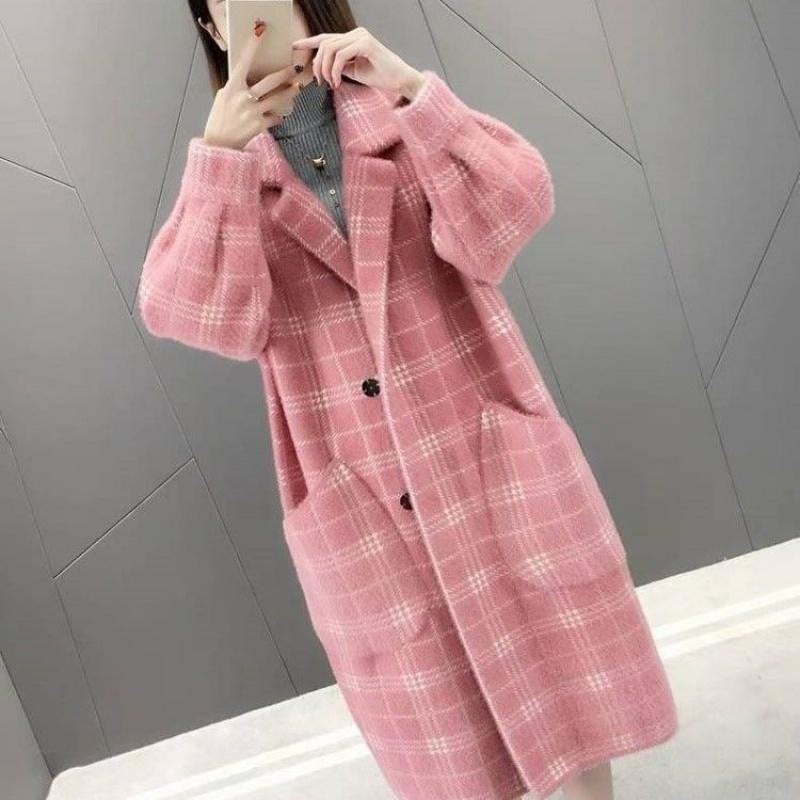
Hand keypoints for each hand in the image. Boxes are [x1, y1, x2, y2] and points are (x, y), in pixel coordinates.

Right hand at [203, 19, 304, 149]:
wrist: (220, 143)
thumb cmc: (221, 118)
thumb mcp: (224, 97)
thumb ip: (237, 86)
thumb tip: (251, 77)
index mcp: (232, 87)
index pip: (243, 62)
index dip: (252, 46)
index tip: (260, 31)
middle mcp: (243, 98)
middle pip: (270, 82)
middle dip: (286, 74)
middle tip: (297, 67)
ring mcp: (252, 112)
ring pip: (277, 99)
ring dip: (290, 93)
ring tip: (298, 87)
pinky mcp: (259, 126)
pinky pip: (275, 118)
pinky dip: (278, 116)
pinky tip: (281, 114)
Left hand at [292, 26, 424, 99]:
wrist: (400, 80)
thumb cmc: (380, 76)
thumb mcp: (353, 71)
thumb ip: (339, 65)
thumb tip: (323, 67)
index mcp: (352, 39)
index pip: (326, 38)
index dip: (309, 41)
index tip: (295, 46)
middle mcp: (356, 33)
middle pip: (325, 44)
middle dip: (317, 64)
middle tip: (320, 82)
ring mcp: (361, 37)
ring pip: (330, 49)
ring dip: (325, 69)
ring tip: (330, 83)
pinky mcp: (366, 44)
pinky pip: (340, 55)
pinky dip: (335, 70)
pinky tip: (337, 82)